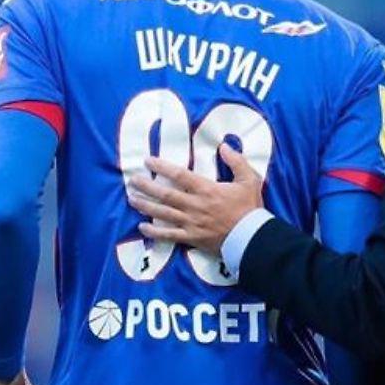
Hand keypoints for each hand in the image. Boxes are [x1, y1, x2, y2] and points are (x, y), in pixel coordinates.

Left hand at [128, 144, 263, 253]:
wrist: (252, 238)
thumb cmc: (250, 208)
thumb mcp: (249, 179)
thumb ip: (236, 161)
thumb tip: (223, 146)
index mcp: (206, 189)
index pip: (179, 175)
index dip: (162, 167)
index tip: (148, 161)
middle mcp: (194, 205)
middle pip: (165, 194)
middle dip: (147, 186)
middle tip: (133, 180)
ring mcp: (191, 223)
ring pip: (163, 213)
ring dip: (146, 206)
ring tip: (132, 199)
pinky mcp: (191, 238)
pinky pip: (169, 235)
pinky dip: (154, 232)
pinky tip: (142, 227)